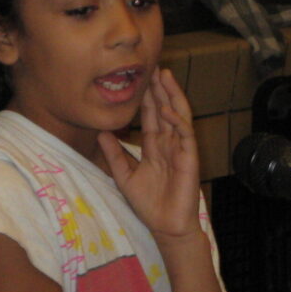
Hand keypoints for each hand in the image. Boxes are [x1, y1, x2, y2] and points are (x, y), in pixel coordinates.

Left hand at [99, 68, 201, 242]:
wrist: (165, 226)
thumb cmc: (148, 204)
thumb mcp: (124, 175)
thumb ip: (114, 153)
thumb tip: (100, 132)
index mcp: (154, 146)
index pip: (151, 115)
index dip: (147, 97)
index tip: (139, 78)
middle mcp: (168, 143)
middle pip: (165, 109)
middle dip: (160, 88)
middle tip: (154, 66)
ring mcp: (180, 149)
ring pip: (177, 115)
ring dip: (172, 95)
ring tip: (165, 76)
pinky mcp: (189, 158)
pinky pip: (184, 134)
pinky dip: (177, 120)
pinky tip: (168, 109)